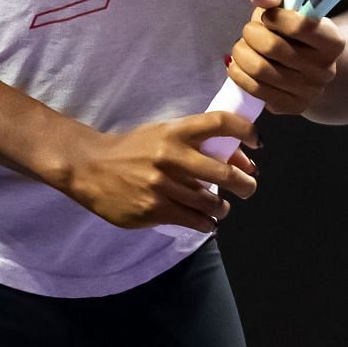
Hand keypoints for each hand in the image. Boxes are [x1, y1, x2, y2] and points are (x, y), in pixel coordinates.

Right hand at [58, 111, 258, 233]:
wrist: (90, 166)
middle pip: (224, 171)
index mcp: (175, 131)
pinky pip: (192, 220)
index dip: (246, 131)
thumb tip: (239, 159)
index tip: (258, 143)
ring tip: (221, 207)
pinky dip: (206, 224)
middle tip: (248, 187)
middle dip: (244, 183)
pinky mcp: (153, 209)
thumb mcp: (162, 134)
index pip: (220, 122)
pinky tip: (207, 223)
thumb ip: (196, 143)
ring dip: (222, 207)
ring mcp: (162, 185)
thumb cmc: (133, 149)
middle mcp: (171, 156)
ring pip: (210, 201)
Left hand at [227, 0, 345, 115]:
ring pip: (259, 69)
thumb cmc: (294, 33)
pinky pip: (254, 89)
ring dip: (240, 52)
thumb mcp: (291, 8)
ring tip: (242, 47)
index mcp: (333, 42)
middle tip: (249, 31)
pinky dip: (237, 73)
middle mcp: (325, 70)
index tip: (267, 16)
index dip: (273, 16)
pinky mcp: (291, 107)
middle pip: (272, 47)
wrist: (308, 68)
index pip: (299, 25)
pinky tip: (238, 64)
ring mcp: (309, 92)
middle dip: (250, 33)